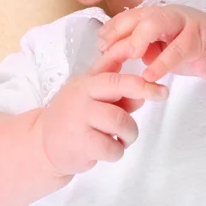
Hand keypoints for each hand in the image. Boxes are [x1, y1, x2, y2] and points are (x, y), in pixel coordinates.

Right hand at [38, 46, 167, 176]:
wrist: (43, 144)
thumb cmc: (75, 117)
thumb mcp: (94, 98)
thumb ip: (118, 94)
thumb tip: (143, 96)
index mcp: (88, 80)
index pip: (110, 62)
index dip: (129, 54)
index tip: (150, 58)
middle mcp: (83, 94)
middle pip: (118, 85)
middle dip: (145, 88)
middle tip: (163, 94)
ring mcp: (80, 117)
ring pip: (120, 120)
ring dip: (130, 132)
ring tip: (124, 137)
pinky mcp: (80, 142)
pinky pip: (112, 147)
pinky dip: (118, 151)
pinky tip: (110, 149)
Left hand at [96, 5, 205, 83]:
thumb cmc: (194, 50)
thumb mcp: (163, 49)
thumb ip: (144, 47)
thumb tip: (120, 52)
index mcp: (160, 15)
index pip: (131, 16)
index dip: (114, 27)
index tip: (99, 42)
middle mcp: (170, 14)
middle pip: (141, 15)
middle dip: (121, 29)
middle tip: (106, 47)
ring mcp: (185, 24)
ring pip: (158, 23)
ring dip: (140, 38)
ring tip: (129, 55)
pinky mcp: (199, 38)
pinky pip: (178, 49)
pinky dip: (162, 62)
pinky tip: (151, 75)